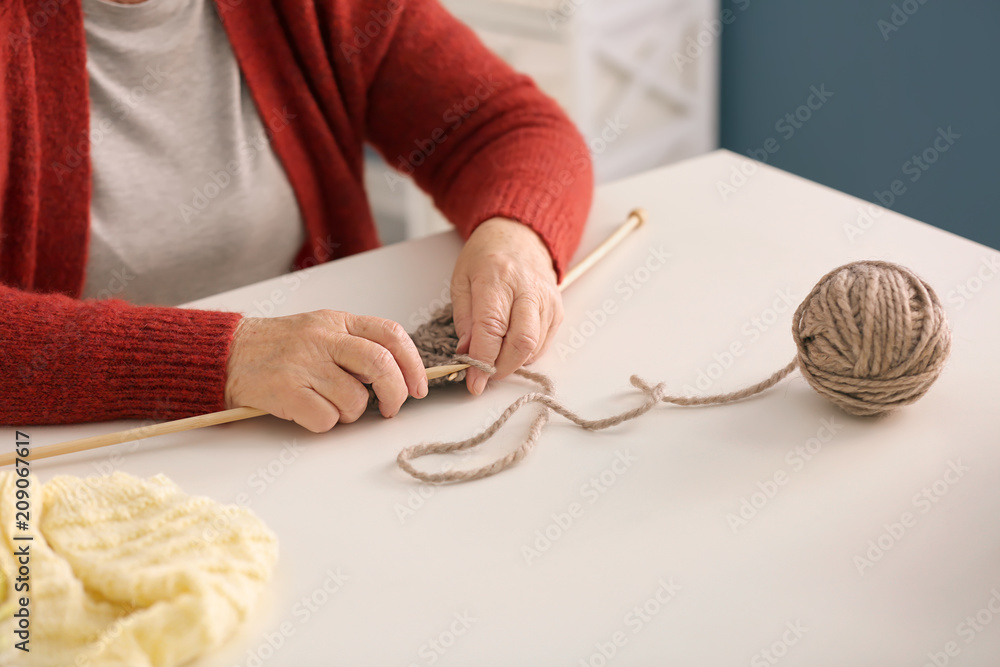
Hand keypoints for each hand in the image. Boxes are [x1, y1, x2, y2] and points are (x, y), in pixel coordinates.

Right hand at [225, 311, 427, 431]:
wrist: (226, 354)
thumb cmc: (278, 348)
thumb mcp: (320, 330)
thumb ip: (356, 345)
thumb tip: (398, 376)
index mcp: (337, 321)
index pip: (391, 334)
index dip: (413, 363)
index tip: (418, 387)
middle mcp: (322, 338)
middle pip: (380, 365)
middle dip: (395, 393)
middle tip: (390, 408)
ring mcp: (303, 363)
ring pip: (355, 399)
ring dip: (352, 413)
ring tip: (332, 406)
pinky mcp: (286, 391)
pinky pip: (326, 419)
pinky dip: (325, 423)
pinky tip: (309, 412)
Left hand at [451, 217, 562, 394]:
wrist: (520, 236)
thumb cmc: (486, 257)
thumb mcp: (461, 281)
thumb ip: (463, 320)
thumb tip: (467, 355)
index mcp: (497, 278)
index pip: (492, 329)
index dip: (482, 361)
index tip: (473, 382)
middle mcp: (527, 289)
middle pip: (521, 342)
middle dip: (500, 368)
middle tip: (484, 375)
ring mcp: (547, 300)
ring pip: (534, 348)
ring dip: (512, 363)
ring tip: (494, 358)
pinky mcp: (557, 310)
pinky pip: (543, 344)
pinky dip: (525, 354)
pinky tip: (510, 346)